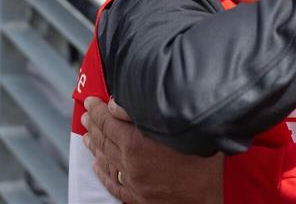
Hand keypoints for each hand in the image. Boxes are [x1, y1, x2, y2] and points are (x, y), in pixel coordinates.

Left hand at [83, 97, 222, 203]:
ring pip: (106, 160)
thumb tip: (117, 103)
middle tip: (86, 114)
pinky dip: (103, 173)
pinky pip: (113, 184)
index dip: (97, 109)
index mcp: (137, 144)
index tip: (91, 101)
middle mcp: (131, 164)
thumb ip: (146, 111)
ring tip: (87, 135)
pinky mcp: (139, 197)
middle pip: (105, 140)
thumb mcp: (180, 126)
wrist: (209, 198)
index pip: (108, 122)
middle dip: (94, 125)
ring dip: (95, 145)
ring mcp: (133, 182)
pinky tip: (97, 166)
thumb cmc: (203, 158)